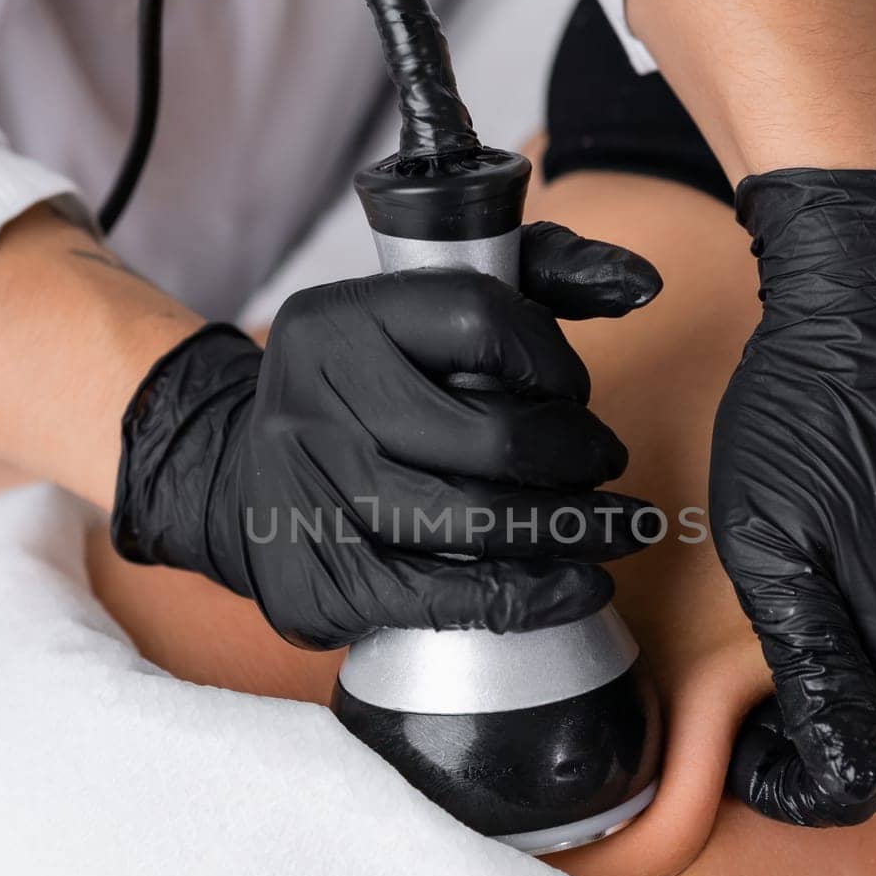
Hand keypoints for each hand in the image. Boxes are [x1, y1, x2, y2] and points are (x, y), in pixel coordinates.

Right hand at [112, 222, 663, 649]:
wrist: (238, 482)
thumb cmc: (363, 392)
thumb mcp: (423, 311)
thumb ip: (535, 276)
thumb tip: (638, 284)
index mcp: (340, 321)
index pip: (480, 318)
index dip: (551, 360)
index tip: (573, 392)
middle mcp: (312, 402)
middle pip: (489, 436)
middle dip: (578, 456)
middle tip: (608, 465)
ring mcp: (307, 498)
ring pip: (474, 525)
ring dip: (571, 533)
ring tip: (617, 530)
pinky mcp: (316, 581)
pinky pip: (446, 600)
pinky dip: (529, 599)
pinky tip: (578, 587)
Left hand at [712, 169, 875, 825]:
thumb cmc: (809, 424)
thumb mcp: (772, 550)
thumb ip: (810, 672)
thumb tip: (830, 772)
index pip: (856, 789)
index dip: (790, 787)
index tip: (742, 752)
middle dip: (836, 764)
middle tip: (766, 720)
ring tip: (809, 678)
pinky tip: (869, 639)